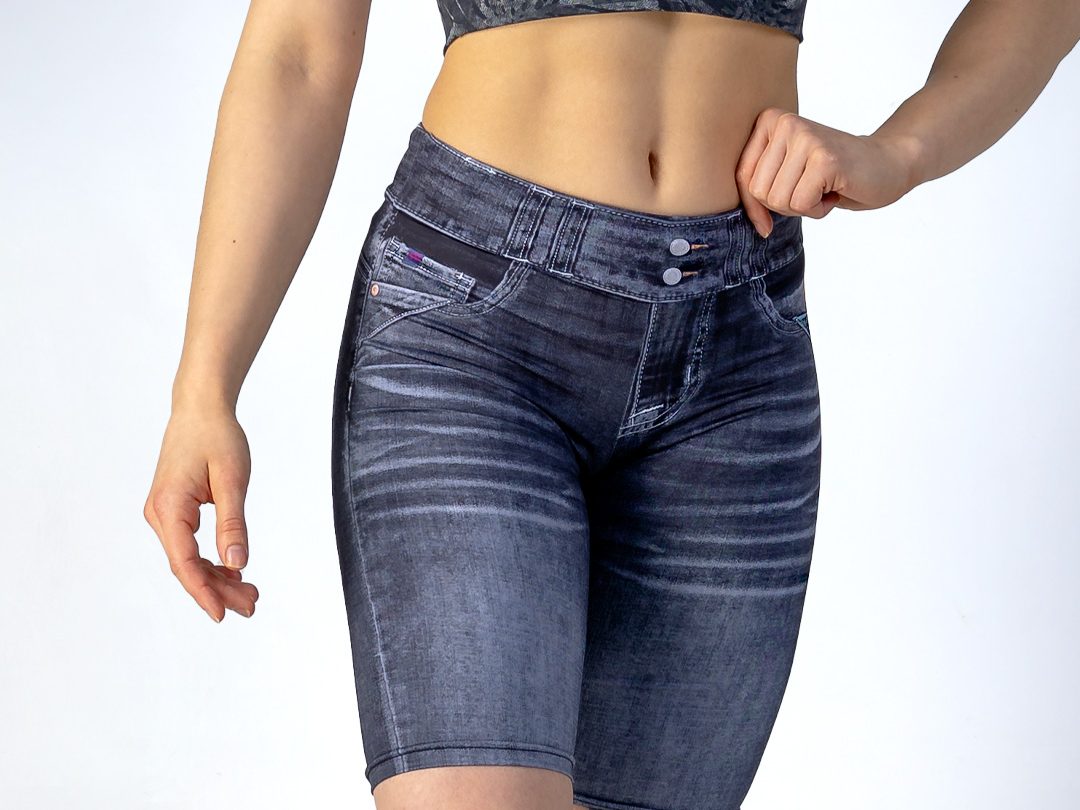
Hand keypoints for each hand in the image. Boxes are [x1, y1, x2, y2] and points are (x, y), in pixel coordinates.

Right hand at [144, 406, 258, 622]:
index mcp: (169, 507)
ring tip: (250, 593)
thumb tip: (237, 564)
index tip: (223, 614)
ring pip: (188, 558)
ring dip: (217, 578)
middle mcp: (159, 514)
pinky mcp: (174, 510)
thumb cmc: (217, 436)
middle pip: (186, 565)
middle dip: (218, 590)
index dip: (204, 591)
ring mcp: (164, 513)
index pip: (184, 562)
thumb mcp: (232, 480)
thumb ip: (234, 524)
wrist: (201, 409)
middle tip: (252, 605)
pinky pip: (190, 545)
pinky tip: (234, 572)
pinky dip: (211, 560)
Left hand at [735, 106, 920, 236]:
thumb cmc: (832, 175)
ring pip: (779, 200)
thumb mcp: (785, 175)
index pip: (741, 177)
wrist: (887, 164)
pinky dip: (819, 210)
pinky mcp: (825, 158)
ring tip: (824, 187)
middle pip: (759, 192)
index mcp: (769, 121)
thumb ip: (758, 188)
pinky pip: (802, 204)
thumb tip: (753, 223)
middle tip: (811, 189)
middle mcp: (784, 123)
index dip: (756, 206)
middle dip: (785, 204)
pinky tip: (834, 191)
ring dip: (803, 207)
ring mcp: (806, 138)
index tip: (772, 215)